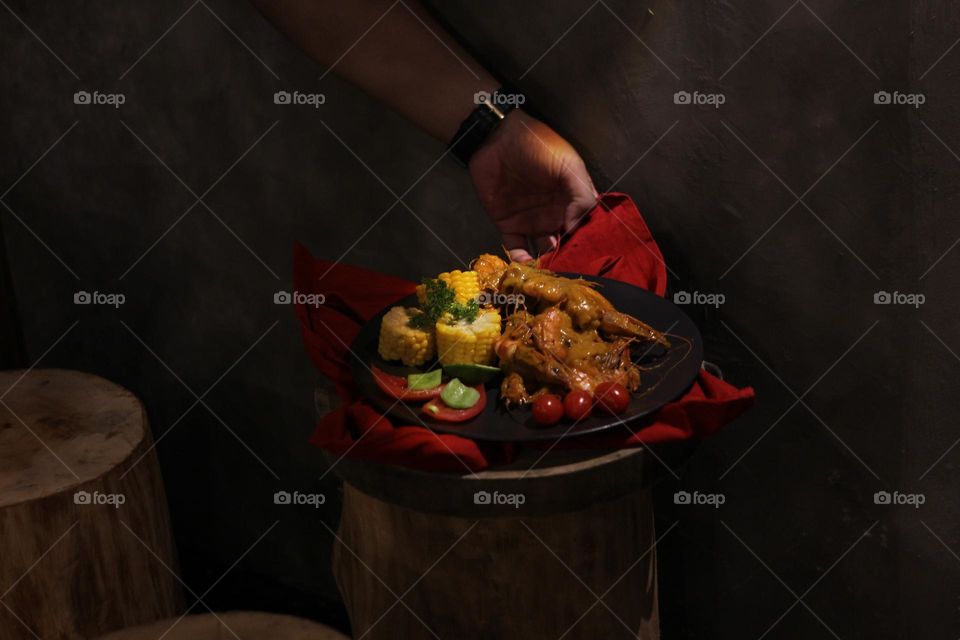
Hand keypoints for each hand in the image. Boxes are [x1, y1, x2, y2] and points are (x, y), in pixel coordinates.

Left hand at [468, 111, 597, 262]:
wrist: (497, 138)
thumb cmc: (538, 146)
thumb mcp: (569, 165)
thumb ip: (581, 196)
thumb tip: (577, 229)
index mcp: (573, 201)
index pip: (584, 229)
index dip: (587, 244)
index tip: (589, 259)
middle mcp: (555, 215)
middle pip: (564, 245)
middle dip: (567, 261)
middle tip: (568, 275)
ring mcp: (532, 221)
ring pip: (541, 251)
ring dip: (544, 264)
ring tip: (547, 276)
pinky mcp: (508, 225)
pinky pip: (516, 249)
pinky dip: (521, 261)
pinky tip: (527, 267)